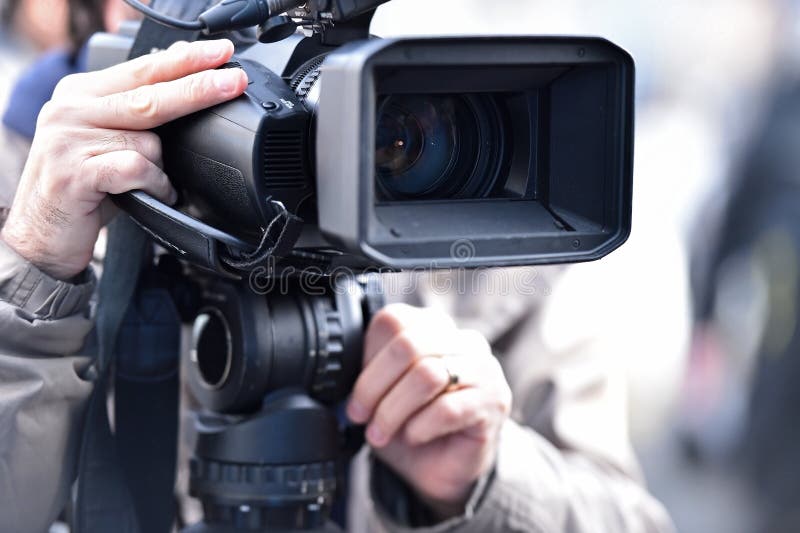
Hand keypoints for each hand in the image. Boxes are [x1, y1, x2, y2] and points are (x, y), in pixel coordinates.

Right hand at [0, 39, 247, 279]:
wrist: (42, 236)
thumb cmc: (86, 190)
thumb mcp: (108, 143)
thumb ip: (138, 118)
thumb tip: (193, 92)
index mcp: (82, 93)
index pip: (143, 70)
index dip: (185, 61)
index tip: (222, 54)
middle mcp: (71, 109)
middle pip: (150, 95)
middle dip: (198, 88)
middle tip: (233, 81)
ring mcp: (69, 138)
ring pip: (148, 141)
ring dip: (163, 169)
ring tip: (151, 186)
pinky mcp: (75, 172)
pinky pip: (137, 170)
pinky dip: (155, 185)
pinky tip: (152, 195)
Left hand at [347, 304, 511, 517]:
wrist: (443, 467)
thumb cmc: (412, 423)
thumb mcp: (382, 393)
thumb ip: (369, 372)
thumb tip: (343, 371)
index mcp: (432, 327)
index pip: (394, 321)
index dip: (367, 360)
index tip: (354, 398)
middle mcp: (462, 340)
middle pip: (409, 345)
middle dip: (374, 387)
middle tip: (361, 416)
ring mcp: (483, 369)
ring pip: (428, 375)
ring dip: (393, 410)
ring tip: (382, 432)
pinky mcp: (493, 401)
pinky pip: (448, 408)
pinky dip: (420, 427)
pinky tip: (414, 436)